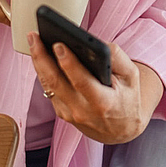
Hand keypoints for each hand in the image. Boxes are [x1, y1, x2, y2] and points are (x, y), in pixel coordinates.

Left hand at [27, 32, 158, 143]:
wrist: (120, 130)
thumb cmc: (127, 98)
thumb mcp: (132, 76)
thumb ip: (117, 58)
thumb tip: (92, 42)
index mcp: (103, 102)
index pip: (81, 82)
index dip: (69, 63)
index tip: (58, 45)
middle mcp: (82, 110)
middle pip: (56, 82)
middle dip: (42, 57)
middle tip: (35, 37)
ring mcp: (69, 113)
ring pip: (48, 84)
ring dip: (38, 61)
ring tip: (33, 40)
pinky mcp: (61, 112)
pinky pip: (48, 89)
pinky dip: (43, 70)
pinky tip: (40, 55)